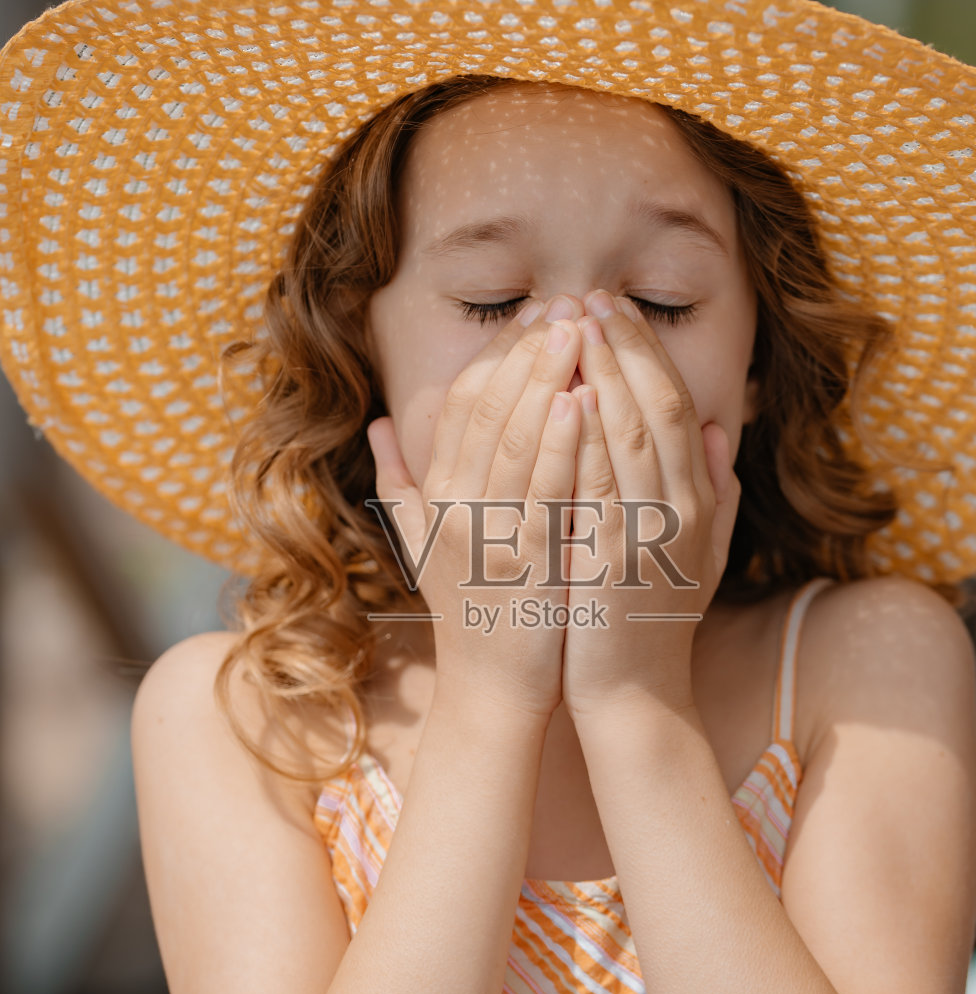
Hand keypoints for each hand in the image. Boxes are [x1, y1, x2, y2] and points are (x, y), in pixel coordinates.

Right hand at [366, 298, 585, 720]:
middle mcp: (450, 507)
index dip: (499, 352)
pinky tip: (581, 401)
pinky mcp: (520, 564)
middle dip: (527, 348)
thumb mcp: (425, 543)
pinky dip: (557, 443)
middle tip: (569, 301)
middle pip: (484, 407)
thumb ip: (400, 482)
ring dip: (545, 378)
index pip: (460, 402)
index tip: (539, 314)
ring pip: (511, 439)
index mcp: (435, 495)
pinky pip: (539, 493)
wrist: (492, 693)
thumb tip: (377, 427)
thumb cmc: (471, 614)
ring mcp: (483, 535)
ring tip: (579, 329)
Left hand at [561, 290, 739, 719]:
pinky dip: (592, 437)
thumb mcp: (695, 552)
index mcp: (698, 498)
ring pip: (635, 434)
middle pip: (657, 404)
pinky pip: (606, 486)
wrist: (637, 695)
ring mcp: (655, 533)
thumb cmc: (652, 622)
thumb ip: (712, 491)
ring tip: (574, 322)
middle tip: (588, 294)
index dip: (645, 351)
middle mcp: (684, 507)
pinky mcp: (619, 562)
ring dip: (606, 371)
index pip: (674, 404)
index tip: (613, 306)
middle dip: (623, 344)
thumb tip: (713, 431)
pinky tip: (573, 395)